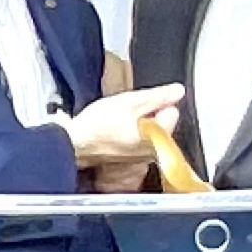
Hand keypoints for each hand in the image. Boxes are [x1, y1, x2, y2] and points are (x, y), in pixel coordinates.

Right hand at [66, 83, 183, 175]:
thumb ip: (158, 96)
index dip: (157, 102)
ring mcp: (142, 158)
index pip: (173, 111)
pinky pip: (139, 140)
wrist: (74, 145)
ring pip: (150, 131)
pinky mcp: (130, 160)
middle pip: (162, 123)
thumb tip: (177, 91)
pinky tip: (116, 130)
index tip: (141, 103)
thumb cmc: (97, 126)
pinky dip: (131, 133)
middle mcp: (153, 151)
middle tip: (127, 111)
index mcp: (157, 138)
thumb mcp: (129, 102)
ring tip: (119, 121)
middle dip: (149, 114)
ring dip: (139, 123)